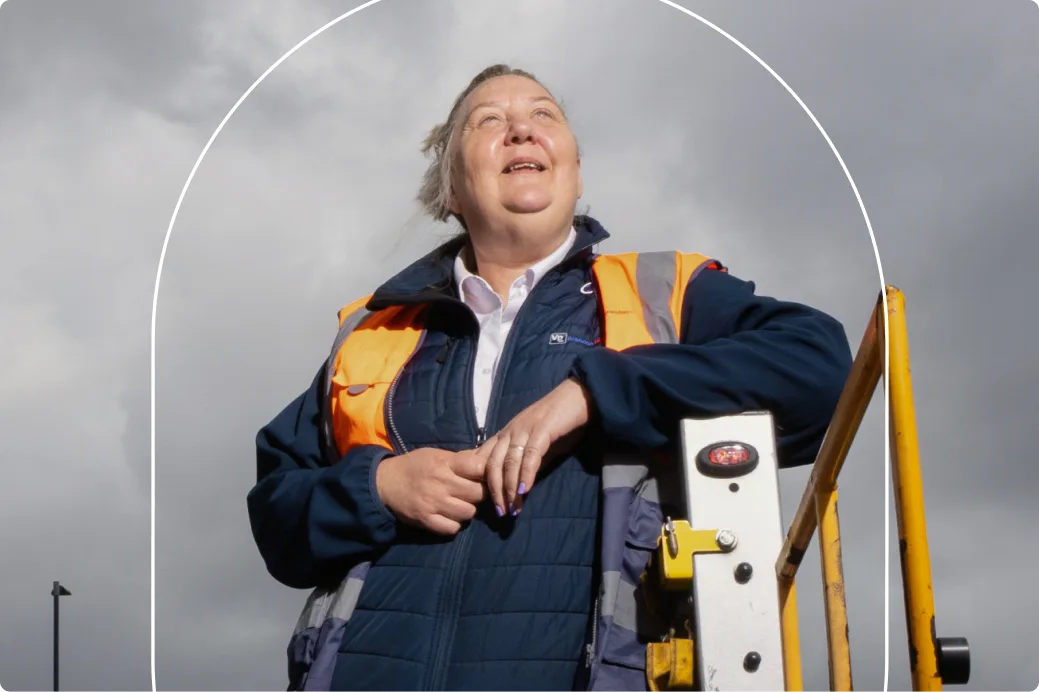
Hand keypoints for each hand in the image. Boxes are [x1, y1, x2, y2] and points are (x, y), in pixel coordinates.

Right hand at [375, 447, 488, 534]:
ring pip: (468, 513)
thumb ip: (461, 459)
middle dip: (479, 493)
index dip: (485, 472)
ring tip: (459, 504)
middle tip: (471, 492)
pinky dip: (453, 524)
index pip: (478, 468)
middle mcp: (440, 483)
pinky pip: (452, 528)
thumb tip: (487, 458)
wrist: (385, 482)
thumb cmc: (415, 466)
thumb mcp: (437, 455)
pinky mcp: (425, 520)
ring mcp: (433, 503)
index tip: (482, 476)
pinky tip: (449, 516)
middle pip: (478, 493)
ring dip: (467, 510)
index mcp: (444, 463)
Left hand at [480, 377, 591, 516]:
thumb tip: (520, 486)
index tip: (489, 504)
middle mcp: (510, 431)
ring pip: (509, 462)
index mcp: (507, 433)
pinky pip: (530, 456)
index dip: (485, 483)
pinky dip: (526, 475)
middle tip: (502, 512)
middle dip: (495, 492)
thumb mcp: (539, 444)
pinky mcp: (542, 430)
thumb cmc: (561, 421)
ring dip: (510, 489)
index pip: (486, 459)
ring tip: (514, 508)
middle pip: (493, 464)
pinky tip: (526, 491)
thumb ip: (528, 461)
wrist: (580, 396)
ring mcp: (525, 429)